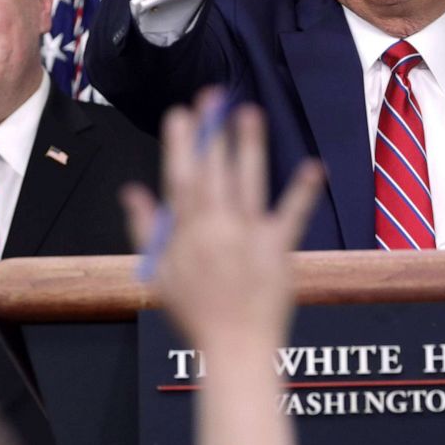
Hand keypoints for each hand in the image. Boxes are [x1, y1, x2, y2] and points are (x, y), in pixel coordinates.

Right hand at [121, 90, 322, 349]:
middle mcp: (217, 229)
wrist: (235, 348)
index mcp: (187, 234)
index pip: (180, 179)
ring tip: (248, 113)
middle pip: (213, 173)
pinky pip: (292, 216)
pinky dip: (301, 192)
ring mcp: (249, 237)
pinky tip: (312, 167)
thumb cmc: (195, 314)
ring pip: (248, 183)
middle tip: (212, 96)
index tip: (179, 114)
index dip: (180, 145)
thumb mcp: (158, 274)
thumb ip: (146, 229)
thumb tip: (132, 192)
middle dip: (211, 133)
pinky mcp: (278, 249)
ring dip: (249, 147)